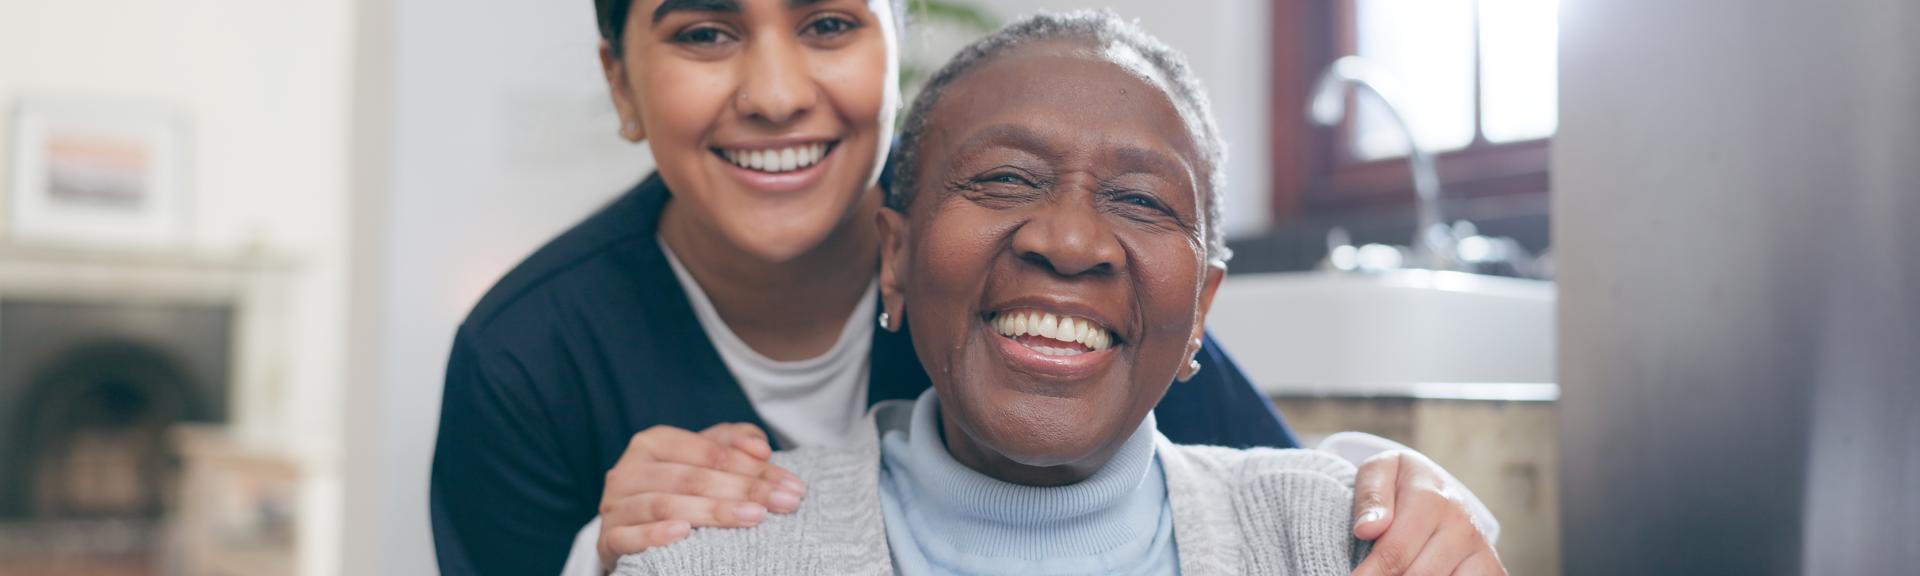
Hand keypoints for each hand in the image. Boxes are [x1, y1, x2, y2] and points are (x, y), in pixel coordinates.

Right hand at [595, 423, 805, 568]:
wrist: (632, 530)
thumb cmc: (679, 490)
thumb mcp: (705, 460)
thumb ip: (734, 444)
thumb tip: (761, 446)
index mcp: (653, 443)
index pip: (710, 452)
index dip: (753, 467)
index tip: (791, 485)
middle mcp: (629, 470)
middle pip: (692, 478)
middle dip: (745, 490)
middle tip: (785, 503)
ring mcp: (615, 505)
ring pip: (666, 505)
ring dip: (713, 512)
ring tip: (754, 518)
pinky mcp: (608, 539)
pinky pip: (630, 536)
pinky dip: (656, 535)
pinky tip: (685, 533)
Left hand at [1349, 451, 1505, 575]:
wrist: (1439, 489)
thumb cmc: (1400, 483)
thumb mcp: (1379, 473)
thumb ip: (1370, 498)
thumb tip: (1367, 529)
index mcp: (1432, 500)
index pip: (1394, 553)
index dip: (1368, 575)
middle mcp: (1462, 527)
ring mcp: (1482, 551)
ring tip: (1393, 572)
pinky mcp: (1492, 570)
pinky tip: (1419, 573)